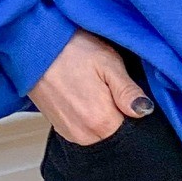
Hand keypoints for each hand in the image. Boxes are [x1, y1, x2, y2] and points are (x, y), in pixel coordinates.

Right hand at [27, 27, 154, 144]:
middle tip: (117, 90)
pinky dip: (92, 118)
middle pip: (117, 135)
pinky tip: (90, 96)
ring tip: (101, 91)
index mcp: (100, 122)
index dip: (138, 114)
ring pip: (101, 134)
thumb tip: (145, 111)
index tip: (134, 97)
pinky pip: (86, 131)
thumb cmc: (72, 50)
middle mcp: (84, 134)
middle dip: (123, 117)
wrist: (36, 45)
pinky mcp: (61, 128)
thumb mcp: (109, 63)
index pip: (133, 131)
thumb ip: (128, 92)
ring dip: (106, 117)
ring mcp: (70, 133)